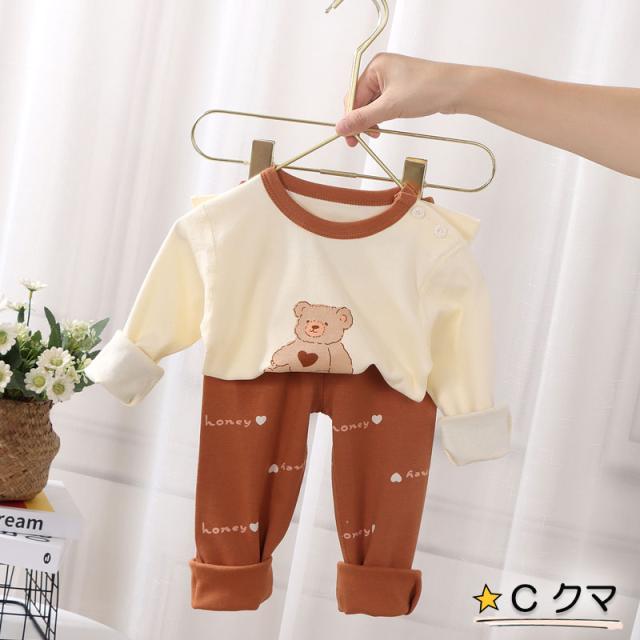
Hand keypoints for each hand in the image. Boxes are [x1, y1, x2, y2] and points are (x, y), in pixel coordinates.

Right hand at [335, 53, 470, 145]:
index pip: (353, 96)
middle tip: (363, 139)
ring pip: (371, 105)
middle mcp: (382, 71)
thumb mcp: (391, 107)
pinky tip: (384, 126)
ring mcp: (392, 80)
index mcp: (376, 67)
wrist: (458, 89)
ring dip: (371, 121)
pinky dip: (381, 118)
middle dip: (361, 120)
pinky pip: (383, 106)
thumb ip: (363, 118)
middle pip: (360, 100)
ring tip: (377, 133)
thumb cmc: (429, 88)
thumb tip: (341, 127)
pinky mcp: (401, 90)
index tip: (349, 137)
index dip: (350, 118)